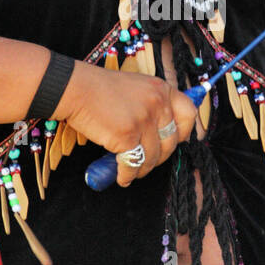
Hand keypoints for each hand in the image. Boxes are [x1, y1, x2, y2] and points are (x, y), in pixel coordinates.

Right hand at [55, 61, 196, 185]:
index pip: (189, 113)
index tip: (174, 142)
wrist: (76, 88)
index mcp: (162, 89)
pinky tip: (122, 177)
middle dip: (160, 157)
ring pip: (153, 157)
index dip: (183, 132)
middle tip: (148, 161)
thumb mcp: (136, 87)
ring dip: (143, 169)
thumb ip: (153, 103)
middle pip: (171, 141)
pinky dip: (127, 175)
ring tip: (132, 171)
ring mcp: (143, 119)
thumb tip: (162, 132)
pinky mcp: (127, 135)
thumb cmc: (100, 89)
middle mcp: (157, 103)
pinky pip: (134, 163)